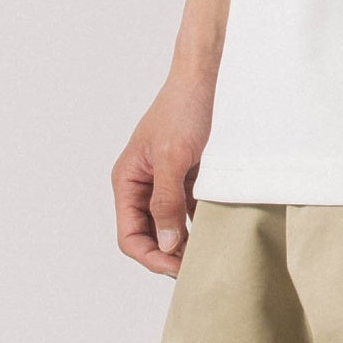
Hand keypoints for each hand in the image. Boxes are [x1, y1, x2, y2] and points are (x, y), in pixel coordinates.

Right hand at [111, 72, 215, 277]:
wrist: (206, 76)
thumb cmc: (184, 109)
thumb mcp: (173, 157)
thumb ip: (166, 201)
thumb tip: (166, 243)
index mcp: (128, 180)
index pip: (130, 235)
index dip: (150, 256)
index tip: (176, 266)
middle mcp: (142, 184)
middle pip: (148, 234)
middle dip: (167, 252)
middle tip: (193, 265)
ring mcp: (164, 180)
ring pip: (169, 223)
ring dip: (184, 239)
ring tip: (205, 251)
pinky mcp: (186, 174)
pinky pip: (187, 208)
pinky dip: (198, 221)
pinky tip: (214, 228)